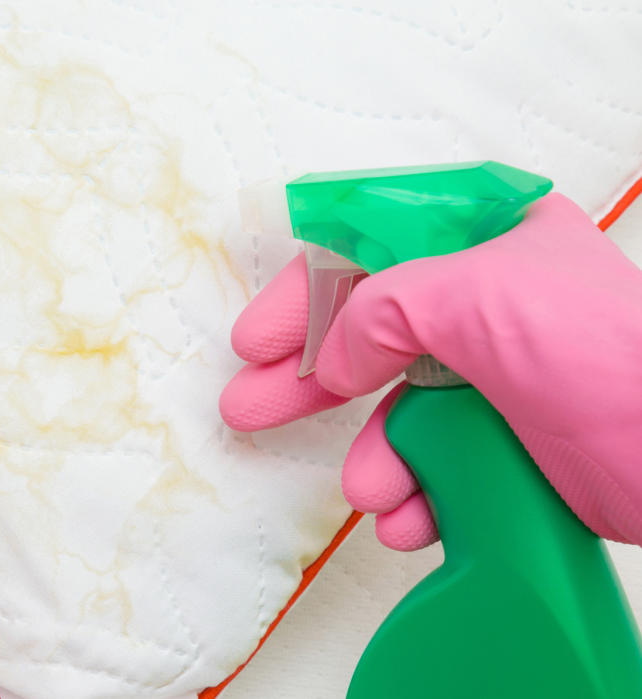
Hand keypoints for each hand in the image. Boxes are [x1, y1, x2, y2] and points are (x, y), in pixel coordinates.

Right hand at [219, 193, 641, 550]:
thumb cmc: (611, 354)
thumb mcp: (478, 295)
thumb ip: (382, 311)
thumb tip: (337, 358)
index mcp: (486, 242)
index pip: (370, 251)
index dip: (307, 293)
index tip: (259, 337)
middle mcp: (487, 305)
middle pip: (368, 336)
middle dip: (309, 380)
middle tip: (249, 407)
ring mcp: (498, 378)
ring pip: (398, 414)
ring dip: (374, 459)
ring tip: (369, 492)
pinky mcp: (511, 444)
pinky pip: (436, 467)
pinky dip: (416, 497)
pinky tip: (411, 517)